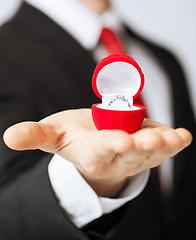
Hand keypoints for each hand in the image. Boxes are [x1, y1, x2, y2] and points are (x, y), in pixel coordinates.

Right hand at [3, 109, 191, 196]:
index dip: (110, 145)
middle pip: (132, 151)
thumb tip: (10, 137)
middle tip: (154, 139)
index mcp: (92, 154)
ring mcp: (136, 154)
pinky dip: (175, 141)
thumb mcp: (52, 135)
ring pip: (152, 151)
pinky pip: (164, 146)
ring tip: (176, 138)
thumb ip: (35, 136)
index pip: (102, 151)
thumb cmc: (73, 137)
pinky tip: (183, 136)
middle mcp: (117, 157)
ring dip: (165, 144)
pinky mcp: (148, 145)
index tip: (119, 141)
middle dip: (142, 145)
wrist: (93, 143)